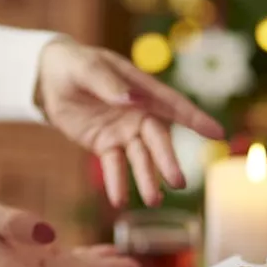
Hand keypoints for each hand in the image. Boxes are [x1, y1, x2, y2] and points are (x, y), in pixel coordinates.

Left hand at [36, 39, 224, 206]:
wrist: (48, 79)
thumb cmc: (72, 65)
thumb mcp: (84, 68)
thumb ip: (107, 83)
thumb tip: (131, 100)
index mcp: (140, 89)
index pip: (173, 104)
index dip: (196, 118)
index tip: (218, 133)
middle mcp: (138, 113)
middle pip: (157, 140)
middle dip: (167, 161)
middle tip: (178, 183)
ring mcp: (123, 132)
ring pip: (140, 159)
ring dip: (147, 179)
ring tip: (153, 202)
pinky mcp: (105, 146)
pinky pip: (114, 166)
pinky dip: (117, 183)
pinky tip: (119, 201)